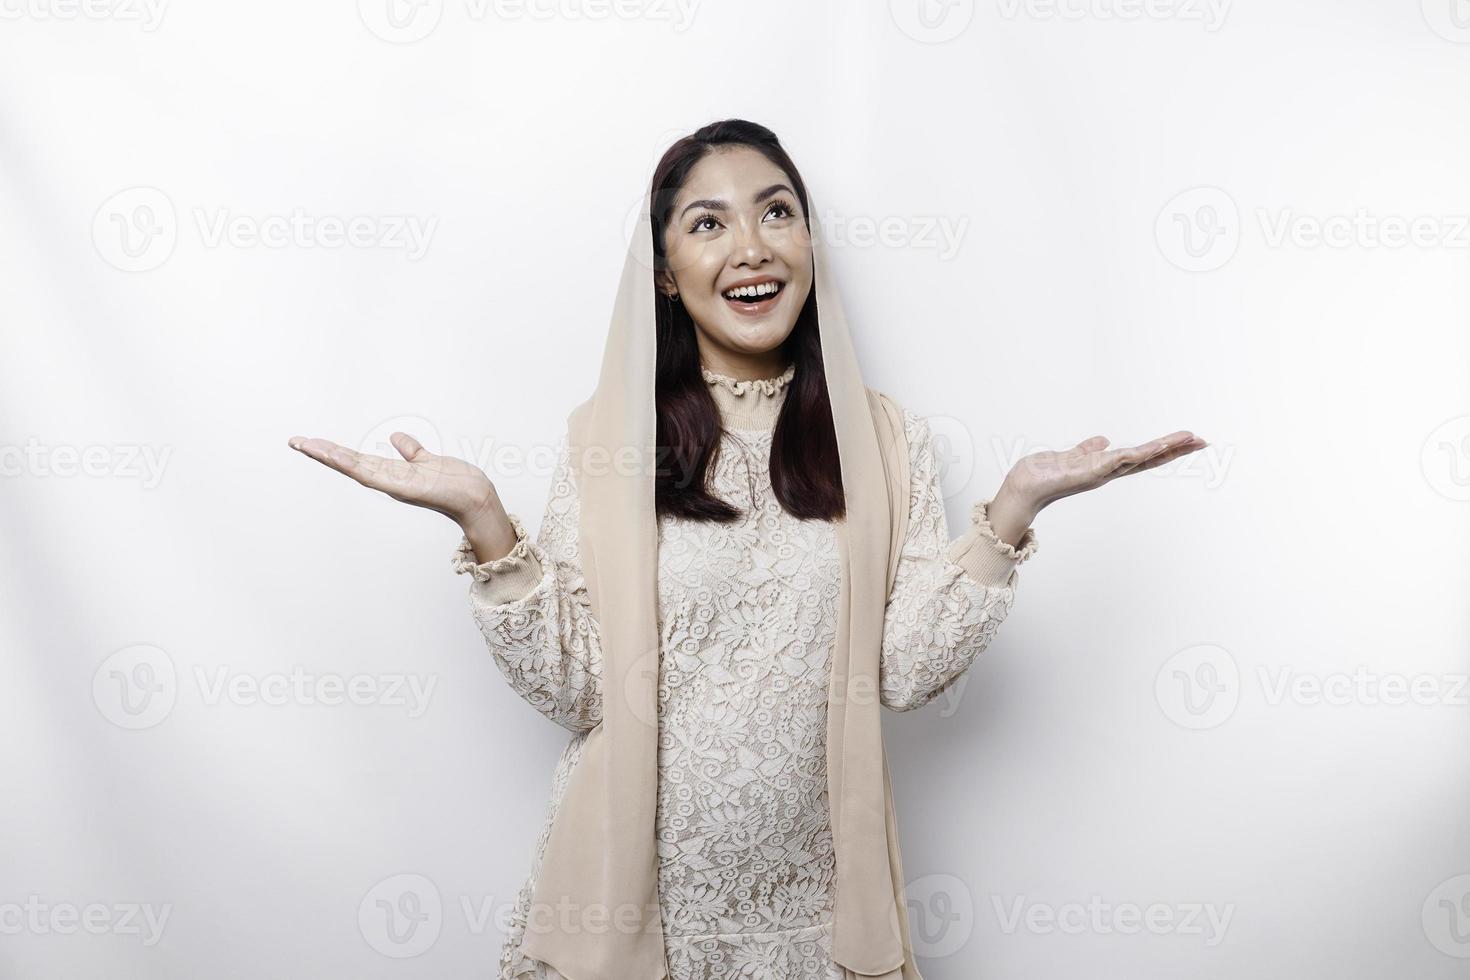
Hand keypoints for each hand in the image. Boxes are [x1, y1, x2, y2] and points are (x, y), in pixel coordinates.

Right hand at [286, 432, 498, 526]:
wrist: (475, 496)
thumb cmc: (454, 482)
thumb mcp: (426, 461)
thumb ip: (410, 450)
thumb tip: (395, 437)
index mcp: (390, 472)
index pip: (355, 459)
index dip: (332, 451)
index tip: (309, 441)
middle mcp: (387, 480)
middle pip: (348, 464)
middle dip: (321, 453)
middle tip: (294, 441)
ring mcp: (392, 485)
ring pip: (354, 468)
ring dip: (329, 456)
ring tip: (305, 445)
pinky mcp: (402, 487)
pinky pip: (373, 475)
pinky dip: (353, 466)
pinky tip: (336, 457)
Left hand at [1002, 430, 1207, 515]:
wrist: (1025, 486)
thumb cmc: (1045, 474)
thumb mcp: (1072, 457)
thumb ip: (1088, 449)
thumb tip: (1103, 440)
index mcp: (1106, 466)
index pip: (1141, 456)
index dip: (1164, 449)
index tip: (1186, 440)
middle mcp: (1109, 471)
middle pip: (1150, 459)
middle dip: (1176, 450)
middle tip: (1203, 441)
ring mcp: (1104, 472)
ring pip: (1143, 458)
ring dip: (1167, 448)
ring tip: (1191, 438)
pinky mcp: (1094, 470)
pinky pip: (1123, 459)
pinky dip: (1142, 452)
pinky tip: (1159, 445)